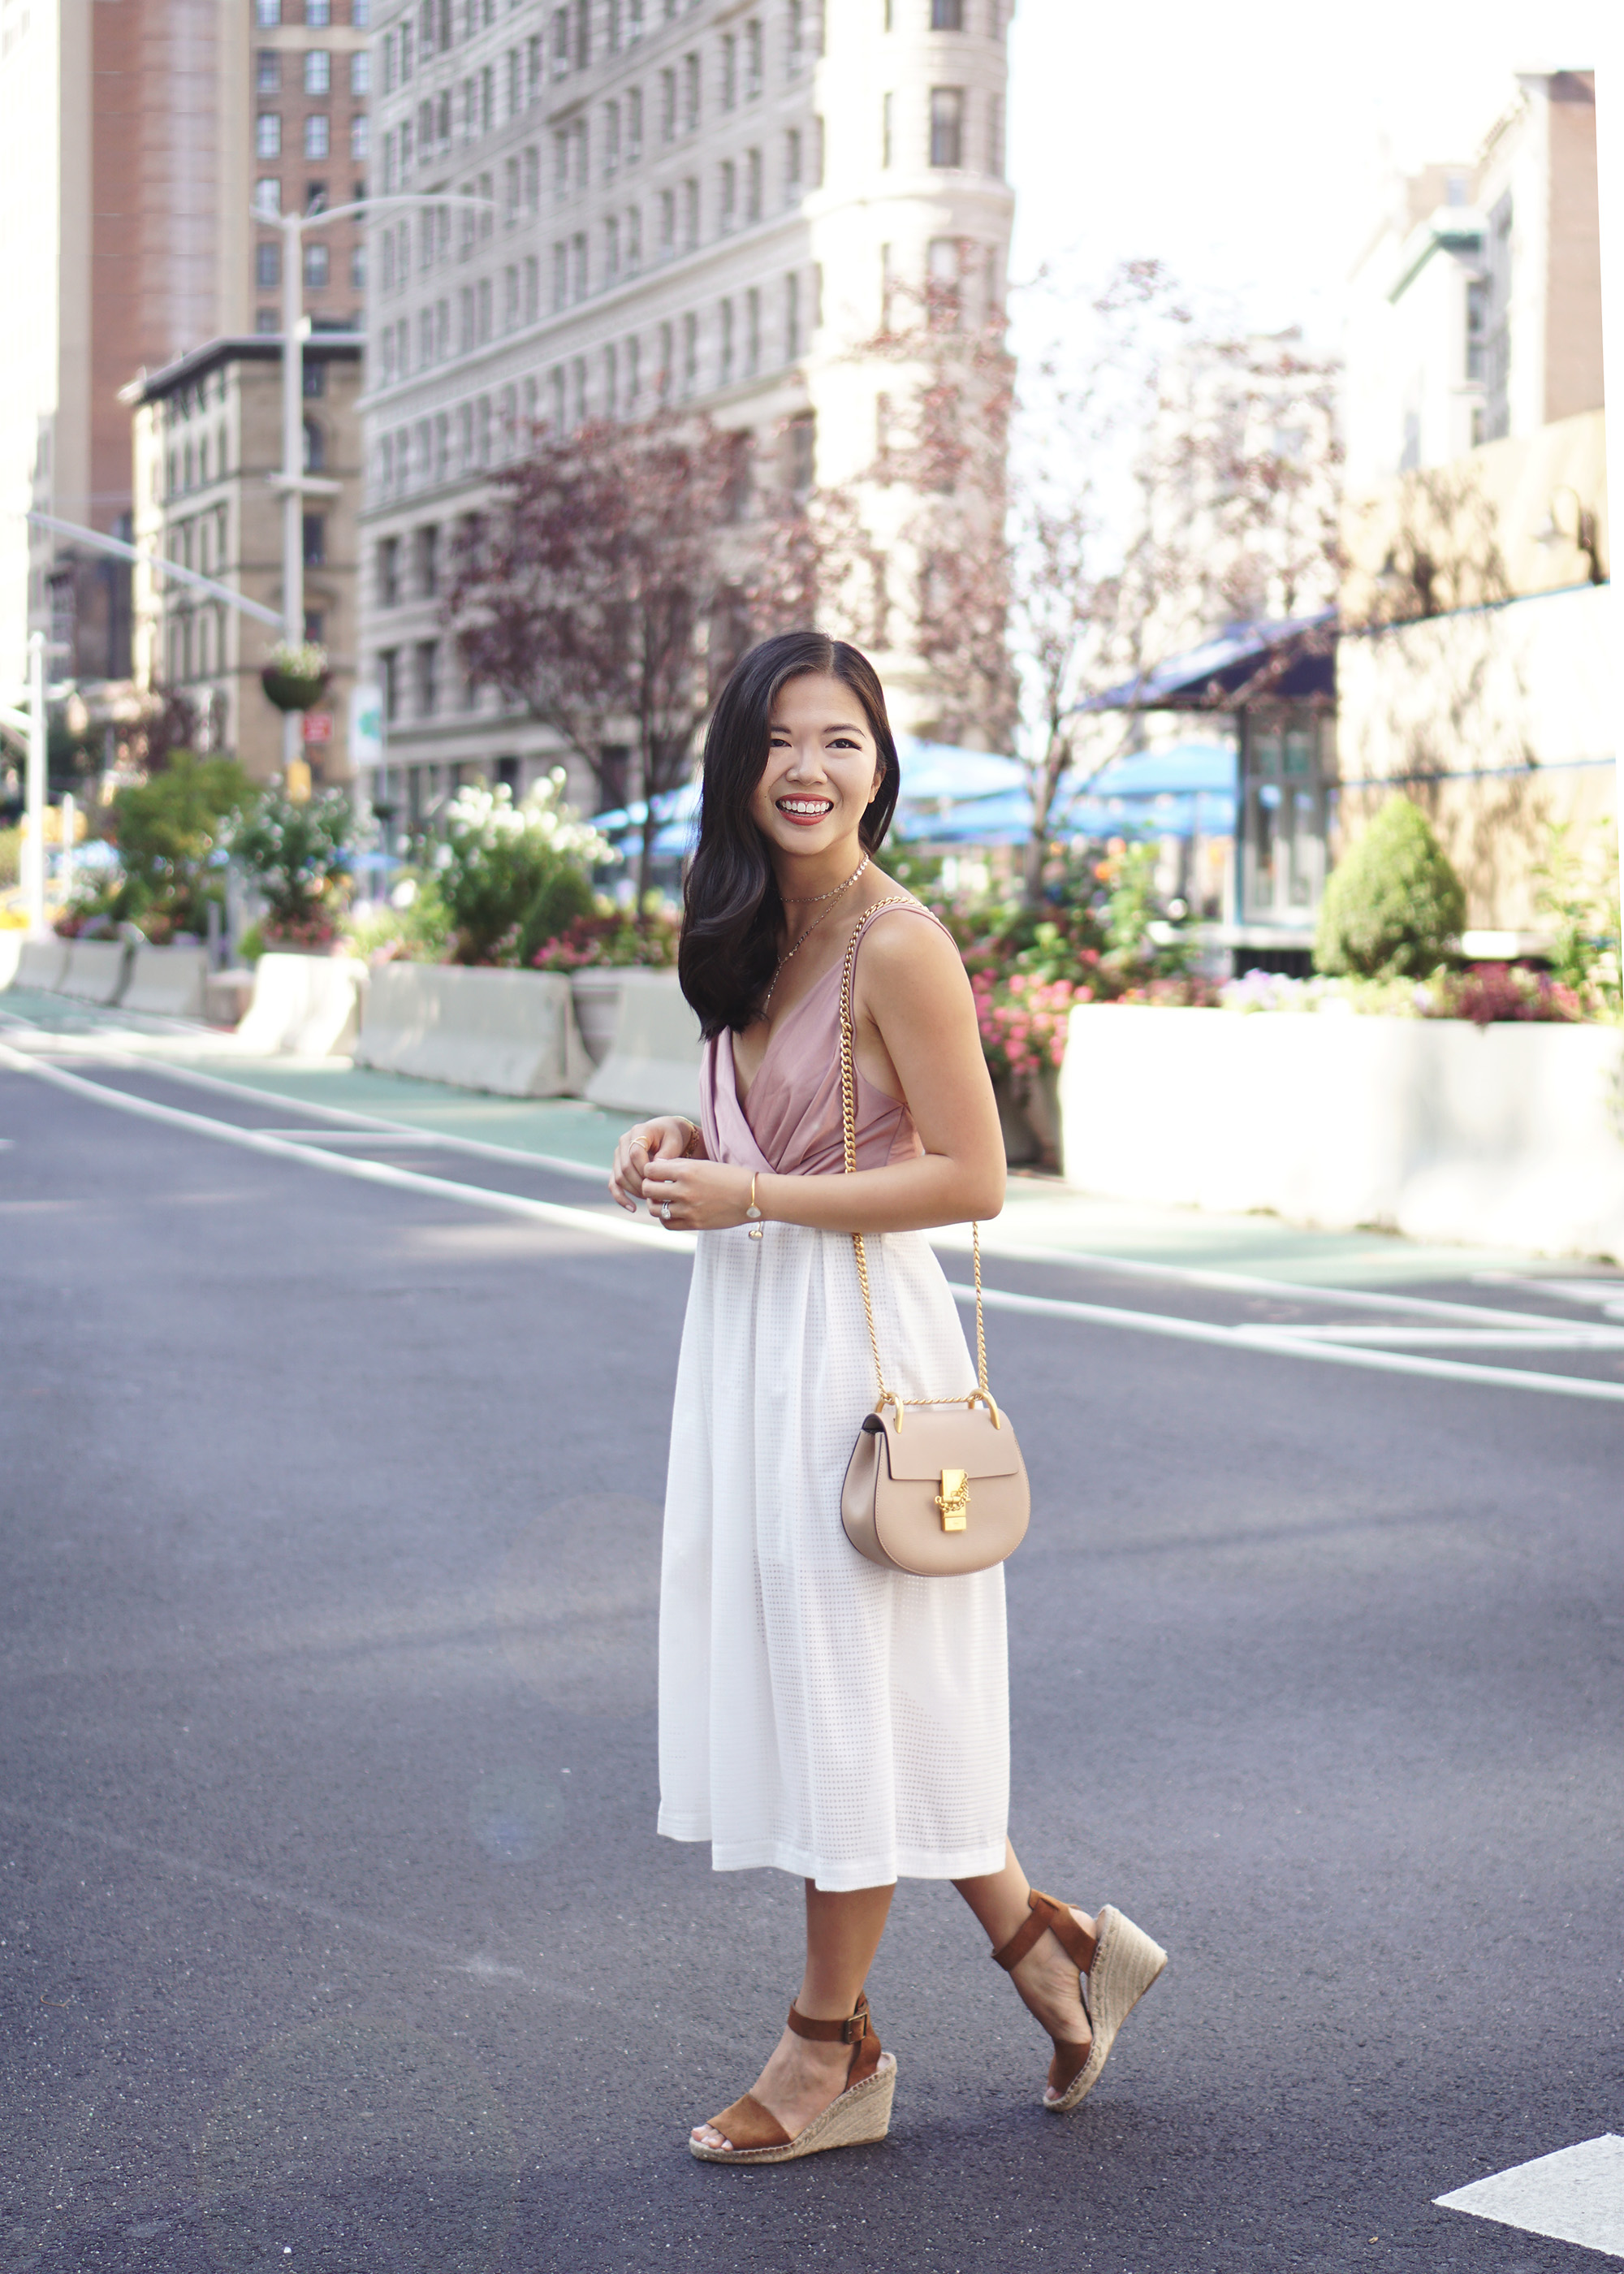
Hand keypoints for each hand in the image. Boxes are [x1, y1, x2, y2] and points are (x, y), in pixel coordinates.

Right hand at [609, 1116, 697, 1212]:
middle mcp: (624, 1141)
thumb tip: (656, 1170)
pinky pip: (613, 1184)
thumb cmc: (672, 1137)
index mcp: (638, 1132)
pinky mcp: (617, 1166)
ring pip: (619, 1178)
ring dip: (634, 1191)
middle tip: (657, 1195)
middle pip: (625, 1168)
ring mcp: (618, 1154)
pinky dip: (621, 1197)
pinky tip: (632, 1208)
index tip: (660, 1181)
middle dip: (641, 1184)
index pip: (635, 1153)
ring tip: (651, 1200)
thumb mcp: (674, 1142)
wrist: (666, 1134)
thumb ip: (666, 1154)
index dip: (645, 1169)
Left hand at [639, 1155, 756, 1232]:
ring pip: (654, 1208)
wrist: (753, 1196)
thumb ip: (679, 1166)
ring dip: (655, 1203)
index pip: (651, 1170)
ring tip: (662, 1199)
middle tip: (655, 1186)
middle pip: (648, 1189)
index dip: (649, 1170)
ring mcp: (688, 1209)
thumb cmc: (730, 1176)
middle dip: (648, 1186)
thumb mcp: (704, 1164)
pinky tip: (671, 1211)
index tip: (655, 1172)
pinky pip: (667, 1223)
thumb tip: (655, 1168)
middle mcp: (685, 1190)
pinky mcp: (694, 1224)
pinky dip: (665, 1217)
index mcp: (687, 1170)